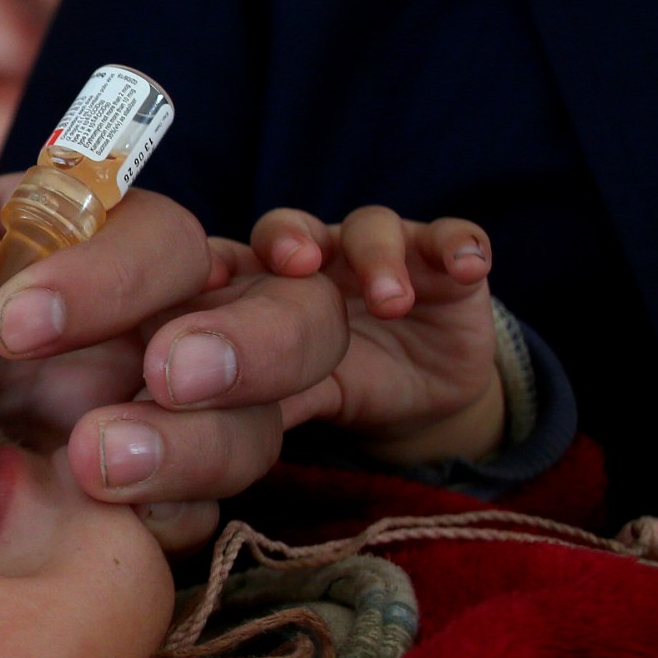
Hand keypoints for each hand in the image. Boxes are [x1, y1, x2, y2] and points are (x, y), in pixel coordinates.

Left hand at [0, 178, 353, 553]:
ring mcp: (154, 420)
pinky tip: (98, 522)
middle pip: (279, 315)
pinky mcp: (138, 508)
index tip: (14, 322)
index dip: (115, 271)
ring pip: (252, 425)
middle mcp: (142, 326)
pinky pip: (199, 518)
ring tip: (93, 465)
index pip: (159, 234)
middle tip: (164, 374)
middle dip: (249, 343)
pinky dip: (167, 517)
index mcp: (82, 245)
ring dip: (199, 442)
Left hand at [229, 206, 503, 465]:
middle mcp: (317, 253)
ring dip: (379, 256)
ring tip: (391, 301)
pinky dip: (460, 245)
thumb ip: (255, 401)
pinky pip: (454, 238)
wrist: (423, 400)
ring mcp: (380, 251)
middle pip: (293, 228)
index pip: (231, 255)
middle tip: (298, 264)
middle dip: (291, 237)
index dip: (218, 261)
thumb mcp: (300, 393)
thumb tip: (190, 430)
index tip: (210, 279)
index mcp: (266, 280)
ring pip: (372, 228)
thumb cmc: (341, 382)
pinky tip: (467, 266)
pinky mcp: (443, 263)